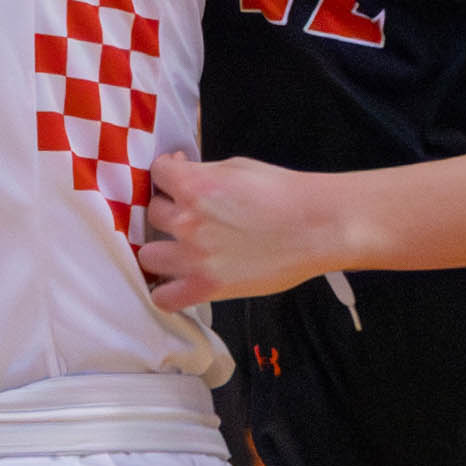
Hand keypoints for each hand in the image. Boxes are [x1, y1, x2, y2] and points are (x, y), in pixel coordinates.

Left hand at [139, 150, 346, 308]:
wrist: (317, 226)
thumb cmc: (284, 192)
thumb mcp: (236, 167)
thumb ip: (202, 173)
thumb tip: (181, 171)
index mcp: (194, 187)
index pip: (158, 174)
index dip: (168, 174)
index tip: (178, 179)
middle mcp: (188, 222)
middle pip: (153, 215)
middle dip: (169, 210)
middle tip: (189, 214)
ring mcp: (195, 258)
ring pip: (148, 255)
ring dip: (162, 248)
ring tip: (180, 247)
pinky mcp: (207, 288)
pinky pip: (164, 298)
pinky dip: (166, 292)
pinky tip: (177, 281)